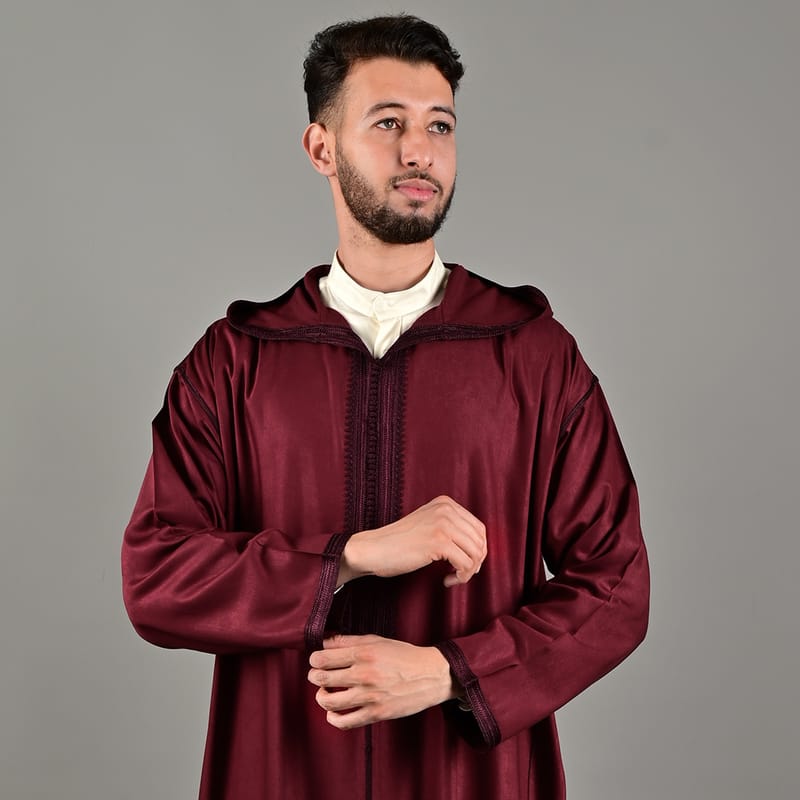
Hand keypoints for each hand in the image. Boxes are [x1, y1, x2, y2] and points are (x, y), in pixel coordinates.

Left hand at [308, 634, 458, 728]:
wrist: (429, 675)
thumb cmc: (403, 655)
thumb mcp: (377, 640)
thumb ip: (349, 641)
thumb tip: (325, 642)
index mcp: (364, 653)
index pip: (323, 658)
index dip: (314, 659)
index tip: (316, 660)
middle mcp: (364, 674)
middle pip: (322, 678)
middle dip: (314, 676)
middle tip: (317, 675)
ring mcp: (369, 696)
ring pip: (328, 701)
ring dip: (321, 696)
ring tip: (324, 692)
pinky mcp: (376, 714)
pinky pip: (344, 722)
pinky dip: (332, 718)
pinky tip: (333, 711)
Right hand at [338, 496, 485, 587]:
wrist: (373, 549)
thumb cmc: (399, 543)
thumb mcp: (428, 525)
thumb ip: (451, 528)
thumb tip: (480, 549)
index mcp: (445, 503)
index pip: (479, 528)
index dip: (477, 550)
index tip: (464, 564)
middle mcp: (446, 509)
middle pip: (481, 541)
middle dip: (475, 563)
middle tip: (460, 575)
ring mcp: (443, 524)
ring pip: (476, 554)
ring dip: (468, 572)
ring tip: (453, 578)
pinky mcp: (439, 542)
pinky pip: (466, 564)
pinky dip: (460, 577)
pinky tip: (445, 580)